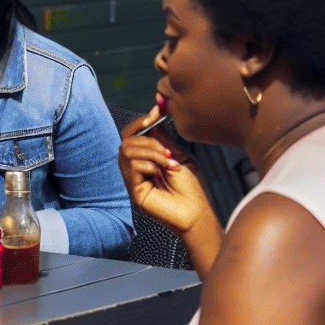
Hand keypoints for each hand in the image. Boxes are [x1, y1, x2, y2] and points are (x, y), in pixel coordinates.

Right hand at [119, 105, 213, 238]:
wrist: (198, 214)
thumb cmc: (192, 189)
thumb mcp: (179, 157)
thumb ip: (164, 141)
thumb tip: (152, 122)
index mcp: (144, 161)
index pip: (131, 136)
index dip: (140, 122)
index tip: (156, 111)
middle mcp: (135, 170)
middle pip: (126, 141)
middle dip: (147, 138)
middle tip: (167, 149)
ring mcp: (133, 181)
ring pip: (127, 151)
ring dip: (151, 151)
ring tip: (169, 162)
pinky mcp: (134, 192)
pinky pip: (132, 166)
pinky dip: (150, 164)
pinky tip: (163, 171)